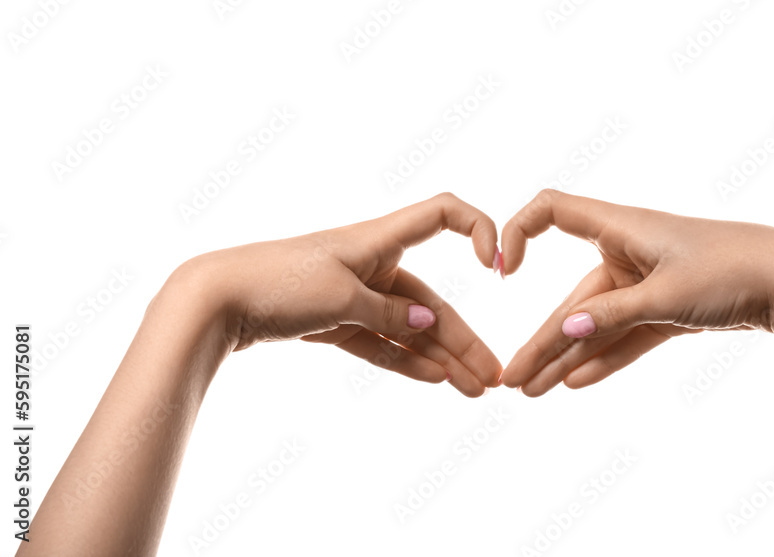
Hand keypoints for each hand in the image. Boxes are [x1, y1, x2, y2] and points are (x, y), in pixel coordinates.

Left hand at [172, 192, 502, 396]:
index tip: (496, 266)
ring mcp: (355, 296)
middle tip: (492, 376)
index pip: (442, 215)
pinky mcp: (335, 322)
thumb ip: (390, 313)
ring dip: (441, 358)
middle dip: (463, 339)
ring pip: (409, 329)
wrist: (214, 301)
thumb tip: (428, 321)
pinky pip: (382, 343)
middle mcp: (373, 265)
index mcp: (378, 240)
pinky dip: (406, 360)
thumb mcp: (341, 298)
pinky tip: (435, 378)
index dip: (477, 230)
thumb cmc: (276, 282)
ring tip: (473, 388)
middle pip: (432, 299)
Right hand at [499, 189, 773, 395]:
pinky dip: (602, 358)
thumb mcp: (667, 294)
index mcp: (621, 227)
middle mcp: (626, 252)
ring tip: (532, 391)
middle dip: (542, 341)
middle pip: (571, 297)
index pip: (551, 211)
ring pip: (596, 324)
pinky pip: (624, 336)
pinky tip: (574, 382)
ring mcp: (645, 284)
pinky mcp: (666, 309)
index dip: (518, 232)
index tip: (506, 273)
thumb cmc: (734, 269)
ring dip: (567, 358)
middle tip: (512, 380)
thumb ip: (613, 314)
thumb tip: (565, 330)